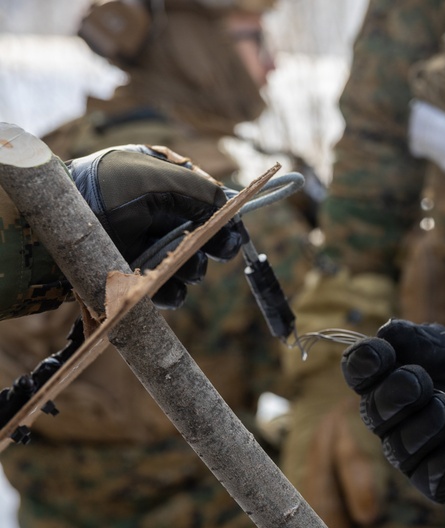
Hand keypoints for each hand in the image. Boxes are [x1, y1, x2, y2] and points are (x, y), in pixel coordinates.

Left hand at [67, 145, 245, 307]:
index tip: (234, 235)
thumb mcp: (162, 176)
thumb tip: (231, 211)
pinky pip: (168, 292)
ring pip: (192, 269)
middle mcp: (164, 220)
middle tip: (217, 249)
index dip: (228, 223)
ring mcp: (150, 248)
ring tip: (185, 264)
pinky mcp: (136, 275)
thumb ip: (202, 192)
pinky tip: (164, 283)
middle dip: (215, 247)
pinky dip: (171, 291)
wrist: (68, 210)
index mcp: (172, 191)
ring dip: (194, 268)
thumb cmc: (110, 183)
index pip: (213, 210)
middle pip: (208, 242)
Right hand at [341, 319, 444, 503]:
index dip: (364, 364)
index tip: (382, 352)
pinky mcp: (439, 479)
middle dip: (394, 395)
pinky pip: (428, 479)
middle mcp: (393, 419)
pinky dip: (442, 462)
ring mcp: (413, 452)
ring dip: (423, 426)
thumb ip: (418, 340)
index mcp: (387, 380)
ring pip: (399, 448)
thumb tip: (386, 332)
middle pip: (373, 413)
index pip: (360, 374)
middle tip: (421, 381)